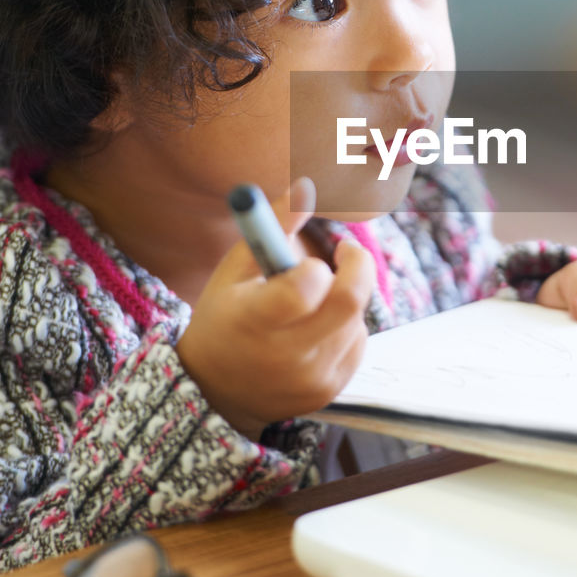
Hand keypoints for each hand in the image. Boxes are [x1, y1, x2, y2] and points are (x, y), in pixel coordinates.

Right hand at [175, 176, 374, 437]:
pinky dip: (346, 328)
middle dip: (360, 266)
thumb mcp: (235, 270)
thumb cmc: (226, 318)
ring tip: (313, 303)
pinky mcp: (328, 391)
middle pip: (349, 302)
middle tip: (348, 252)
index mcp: (254, 320)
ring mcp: (310, 377)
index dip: (317, 267)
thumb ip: (273, 226)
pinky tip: (317, 330)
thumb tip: (308, 185)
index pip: (306, 287)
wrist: (216, 391)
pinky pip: (357, 344)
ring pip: (356, 321)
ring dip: (345, 300)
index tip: (316, 259)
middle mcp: (286, 355)